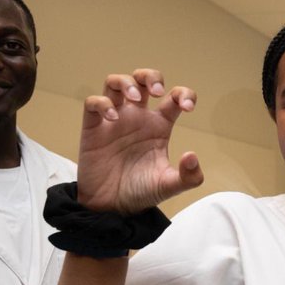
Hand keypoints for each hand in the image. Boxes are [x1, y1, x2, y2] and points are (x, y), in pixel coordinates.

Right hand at [78, 68, 201, 212]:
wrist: (111, 207)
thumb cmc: (141, 192)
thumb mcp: (169, 186)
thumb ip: (188, 176)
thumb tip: (192, 156)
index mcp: (160, 126)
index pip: (174, 97)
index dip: (184, 94)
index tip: (187, 107)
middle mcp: (138, 118)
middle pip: (143, 80)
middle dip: (151, 77)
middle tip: (158, 92)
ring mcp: (115, 120)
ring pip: (116, 83)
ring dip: (126, 83)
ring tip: (136, 99)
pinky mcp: (93, 127)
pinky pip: (93, 102)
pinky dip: (103, 104)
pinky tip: (113, 118)